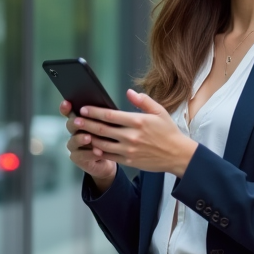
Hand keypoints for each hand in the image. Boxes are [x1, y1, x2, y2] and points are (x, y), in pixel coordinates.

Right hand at [61, 100, 117, 189]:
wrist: (113, 156)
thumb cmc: (112, 135)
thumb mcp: (111, 123)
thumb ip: (108, 114)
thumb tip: (113, 104)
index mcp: (81, 119)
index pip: (70, 111)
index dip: (66, 107)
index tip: (67, 102)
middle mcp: (75, 131)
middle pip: (70, 125)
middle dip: (74, 122)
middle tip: (79, 121)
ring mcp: (75, 145)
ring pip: (73, 141)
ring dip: (80, 139)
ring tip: (88, 138)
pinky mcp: (78, 157)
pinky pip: (80, 155)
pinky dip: (89, 153)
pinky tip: (98, 152)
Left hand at [71, 89, 198, 177]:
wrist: (177, 155)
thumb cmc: (169, 132)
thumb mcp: (159, 112)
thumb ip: (143, 101)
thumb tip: (129, 92)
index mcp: (137, 121)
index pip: (110, 115)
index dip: (94, 111)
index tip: (84, 108)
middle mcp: (131, 136)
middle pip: (102, 129)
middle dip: (87, 124)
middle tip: (76, 120)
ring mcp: (129, 150)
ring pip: (103, 144)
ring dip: (89, 138)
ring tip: (80, 133)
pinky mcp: (129, 161)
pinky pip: (110, 156)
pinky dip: (99, 152)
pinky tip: (93, 147)